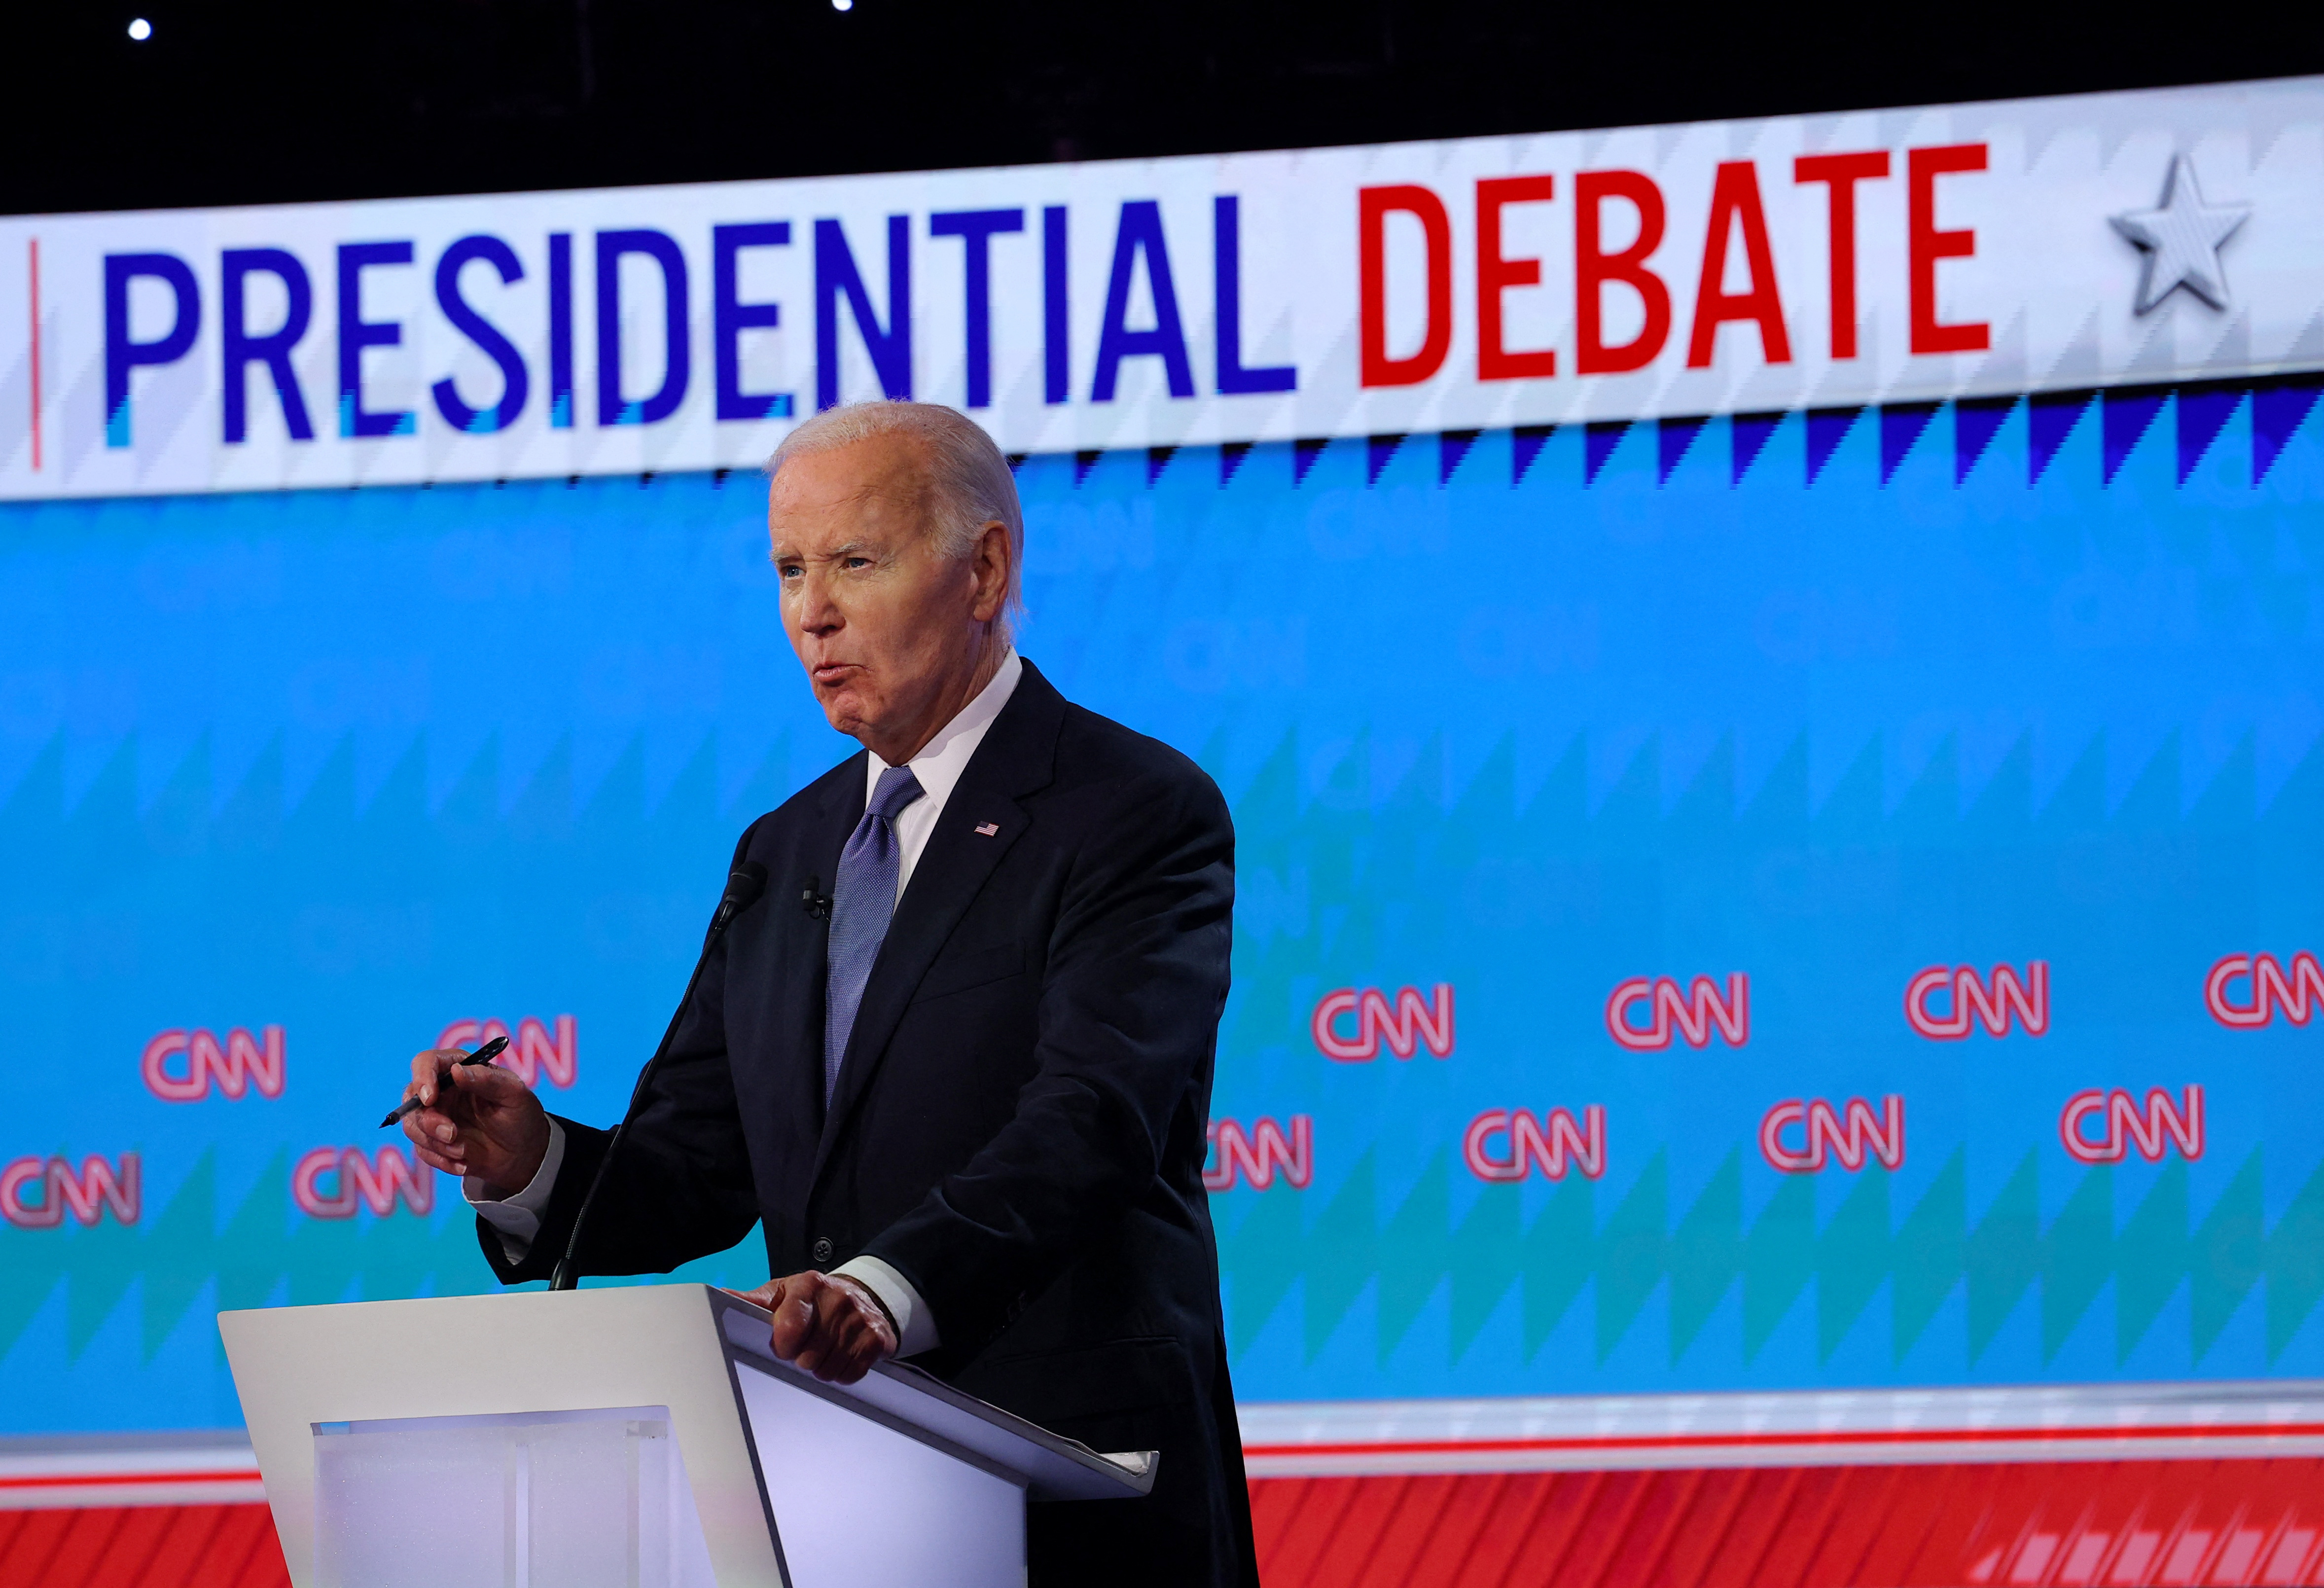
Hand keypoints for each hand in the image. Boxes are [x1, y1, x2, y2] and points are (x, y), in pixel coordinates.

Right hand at [399, 1048, 550, 1194]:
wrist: (522, 1154)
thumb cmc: (521, 1115)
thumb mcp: (515, 1094)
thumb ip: (488, 1080)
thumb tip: (456, 1070)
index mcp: (459, 1069)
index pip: (427, 1062)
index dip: (422, 1076)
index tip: (430, 1098)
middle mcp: (441, 1091)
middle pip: (412, 1098)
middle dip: (428, 1120)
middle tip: (452, 1134)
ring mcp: (435, 1117)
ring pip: (413, 1126)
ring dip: (436, 1143)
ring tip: (464, 1151)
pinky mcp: (433, 1142)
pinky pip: (423, 1151)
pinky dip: (442, 1160)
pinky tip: (465, 1163)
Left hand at [729, 1271, 897, 1383]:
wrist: (862, 1295)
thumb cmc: (812, 1300)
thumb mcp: (782, 1293)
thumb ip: (753, 1299)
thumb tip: (719, 1295)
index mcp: (809, 1284)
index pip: (789, 1327)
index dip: (783, 1346)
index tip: (784, 1345)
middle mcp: (839, 1298)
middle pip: (807, 1357)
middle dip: (802, 1358)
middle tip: (806, 1346)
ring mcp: (861, 1319)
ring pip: (828, 1370)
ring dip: (821, 1367)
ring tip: (823, 1350)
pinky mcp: (877, 1339)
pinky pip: (850, 1374)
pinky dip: (842, 1372)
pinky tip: (841, 1355)